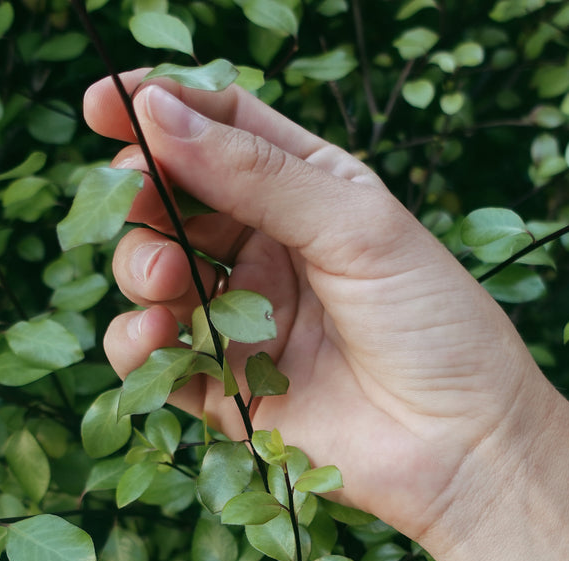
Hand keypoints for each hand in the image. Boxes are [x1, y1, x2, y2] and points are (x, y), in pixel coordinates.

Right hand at [81, 73, 560, 545]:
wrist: (465, 447)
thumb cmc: (436, 325)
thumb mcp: (357, 227)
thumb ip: (257, 173)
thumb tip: (160, 114)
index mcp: (310, 191)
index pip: (222, 130)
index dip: (161, 110)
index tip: (103, 104)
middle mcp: (271, 249)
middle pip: (175, 199)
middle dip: (144, 193)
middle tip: (139, 198)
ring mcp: (246, 319)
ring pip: (155, 274)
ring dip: (141, 264)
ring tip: (164, 276)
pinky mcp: (228, 390)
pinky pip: (158, 358)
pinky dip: (138, 342)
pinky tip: (156, 335)